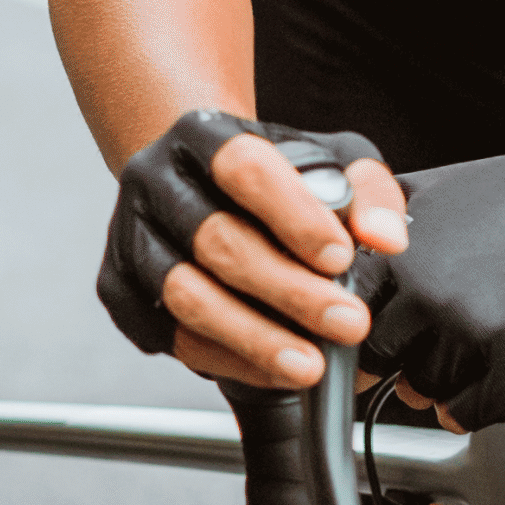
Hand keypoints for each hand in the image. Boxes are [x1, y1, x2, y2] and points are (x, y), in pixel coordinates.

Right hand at [96, 109, 412, 389]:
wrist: (196, 183)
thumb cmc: (268, 175)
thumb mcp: (328, 161)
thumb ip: (366, 192)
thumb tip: (385, 237)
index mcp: (202, 134)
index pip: (243, 168)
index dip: (293, 215)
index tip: (342, 257)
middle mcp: (154, 180)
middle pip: (215, 240)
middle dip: (288, 290)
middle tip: (347, 323)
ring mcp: (129, 236)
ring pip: (185, 294)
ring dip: (253, 337)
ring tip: (310, 365)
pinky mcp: (118, 289)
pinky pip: (171, 335)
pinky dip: (226, 359)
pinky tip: (273, 370)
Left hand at [367, 120, 504, 423]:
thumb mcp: (427, 191)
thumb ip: (369, 222)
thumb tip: (328, 264)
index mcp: (401, 254)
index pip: (347, 318)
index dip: (349, 336)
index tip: (358, 346)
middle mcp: (433, 292)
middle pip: (384, 361)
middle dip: (394, 361)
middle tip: (411, 355)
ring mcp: (478, 328)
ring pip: (427, 390)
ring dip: (437, 385)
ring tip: (455, 362)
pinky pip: (476, 411)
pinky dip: (471, 411)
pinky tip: (475, 395)